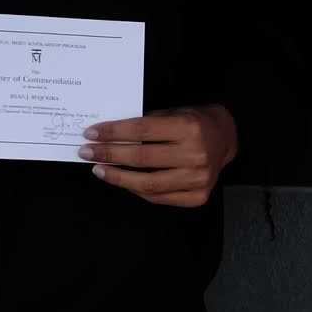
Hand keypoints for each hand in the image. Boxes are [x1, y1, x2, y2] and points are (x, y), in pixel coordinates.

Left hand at [84, 105, 238, 207]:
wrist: (224, 138)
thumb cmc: (193, 123)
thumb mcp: (172, 113)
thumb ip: (146, 125)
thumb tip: (108, 136)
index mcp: (189, 127)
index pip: (141, 130)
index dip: (113, 133)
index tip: (91, 134)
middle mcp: (196, 154)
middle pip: (141, 158)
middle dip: (109, 154)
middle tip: (87, 152)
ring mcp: (198, 178)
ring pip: (147, 184)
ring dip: (117, 177)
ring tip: (100, 169)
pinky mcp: (198, 196)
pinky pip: (158, 197)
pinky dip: (136, 190)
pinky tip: (122, 181)